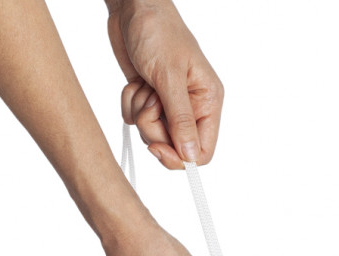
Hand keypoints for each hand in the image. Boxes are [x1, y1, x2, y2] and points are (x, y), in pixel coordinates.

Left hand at [105, 0, 223, 168]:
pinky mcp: (149, 101)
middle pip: (173, 146)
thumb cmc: (158, 31)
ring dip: (140, 112)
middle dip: (154, 128)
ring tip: (144, 85)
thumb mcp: (170, 77)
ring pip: (151, 134)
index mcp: (208, 102)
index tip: (158, 147)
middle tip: (149, 101)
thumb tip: (191, 157)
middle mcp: (192, 107)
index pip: (202, 151)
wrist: (132, 7)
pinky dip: (130, 104)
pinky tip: (136, 82)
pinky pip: (135, 121)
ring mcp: (169, 105)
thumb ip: (180, 120)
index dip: (180, 157)